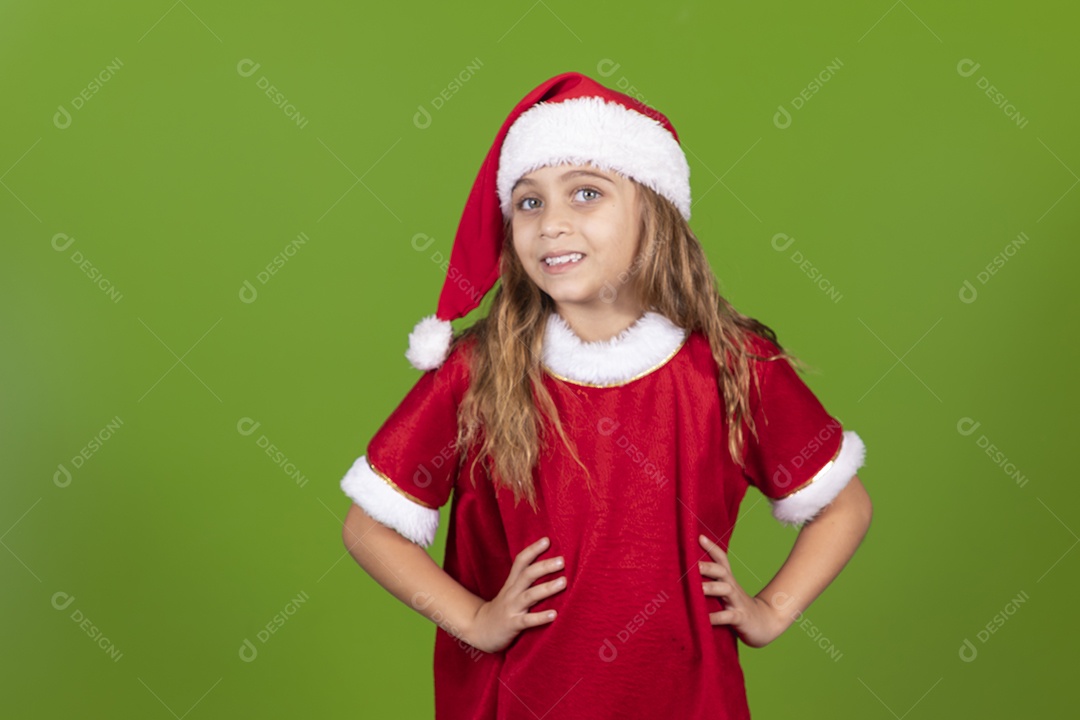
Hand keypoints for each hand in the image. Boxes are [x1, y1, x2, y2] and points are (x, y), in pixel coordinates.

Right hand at [466, 536, 565, 653]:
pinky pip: (527, 620)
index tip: (547, 540)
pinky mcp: (512, 625)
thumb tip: (549, 565)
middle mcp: (511, 593)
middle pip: (527, 575)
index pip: (520, 561)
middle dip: (544, 566)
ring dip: (547, 588)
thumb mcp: (511, 591)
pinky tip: (554, 614)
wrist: (479, 630)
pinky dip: (540, 617)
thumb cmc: (502, 609)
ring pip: (529, 595)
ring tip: (564, 582)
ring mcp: (511, 608)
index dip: (532, 550)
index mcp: (512, 583)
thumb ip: (525, 579)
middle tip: (562, 560)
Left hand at [698, 534, 782, 647]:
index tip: (699, 536)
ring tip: (699, 589)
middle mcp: (733, 588)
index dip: (712, 547)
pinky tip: (705, 619)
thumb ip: (711, 583)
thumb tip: (685, 575)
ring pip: (726, 590)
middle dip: (708, 566)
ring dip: (712, 588)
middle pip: (722, 572)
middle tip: (693, 564)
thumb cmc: (738, 606)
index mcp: (728, 580)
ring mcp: (738, 602)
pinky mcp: (741, 618)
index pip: (722, 559)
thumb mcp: (726, 592)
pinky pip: (728, 616)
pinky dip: (716, 617)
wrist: (765, 624)